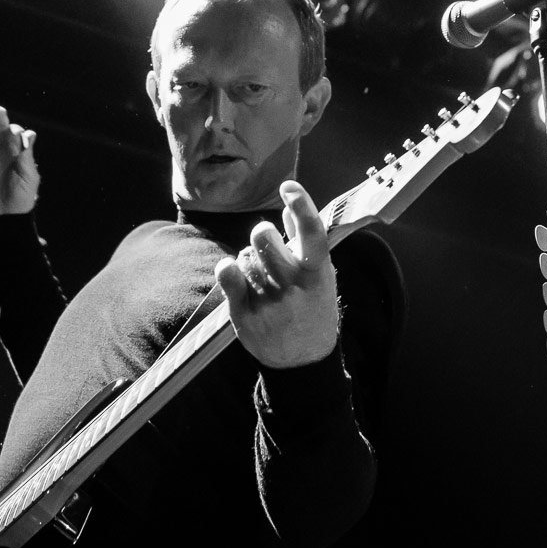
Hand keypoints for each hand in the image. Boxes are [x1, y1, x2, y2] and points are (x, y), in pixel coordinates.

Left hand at [214, 182, 339, 368]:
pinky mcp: (245, 315)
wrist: (302, 360)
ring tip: (259, 274)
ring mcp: (268, 303)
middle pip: (263, 238)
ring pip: (245, 256)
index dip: (301, 205)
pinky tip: (233, 271)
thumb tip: (289, 208)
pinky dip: (227, 268)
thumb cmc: (312, 309)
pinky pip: (227, 275)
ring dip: (249, 259)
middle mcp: (294, 288)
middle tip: (266, 245)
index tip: (288, 187)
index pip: (312, 234)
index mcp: (317, 275)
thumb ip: (303, 242)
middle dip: (261, 234)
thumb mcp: (319, 277)